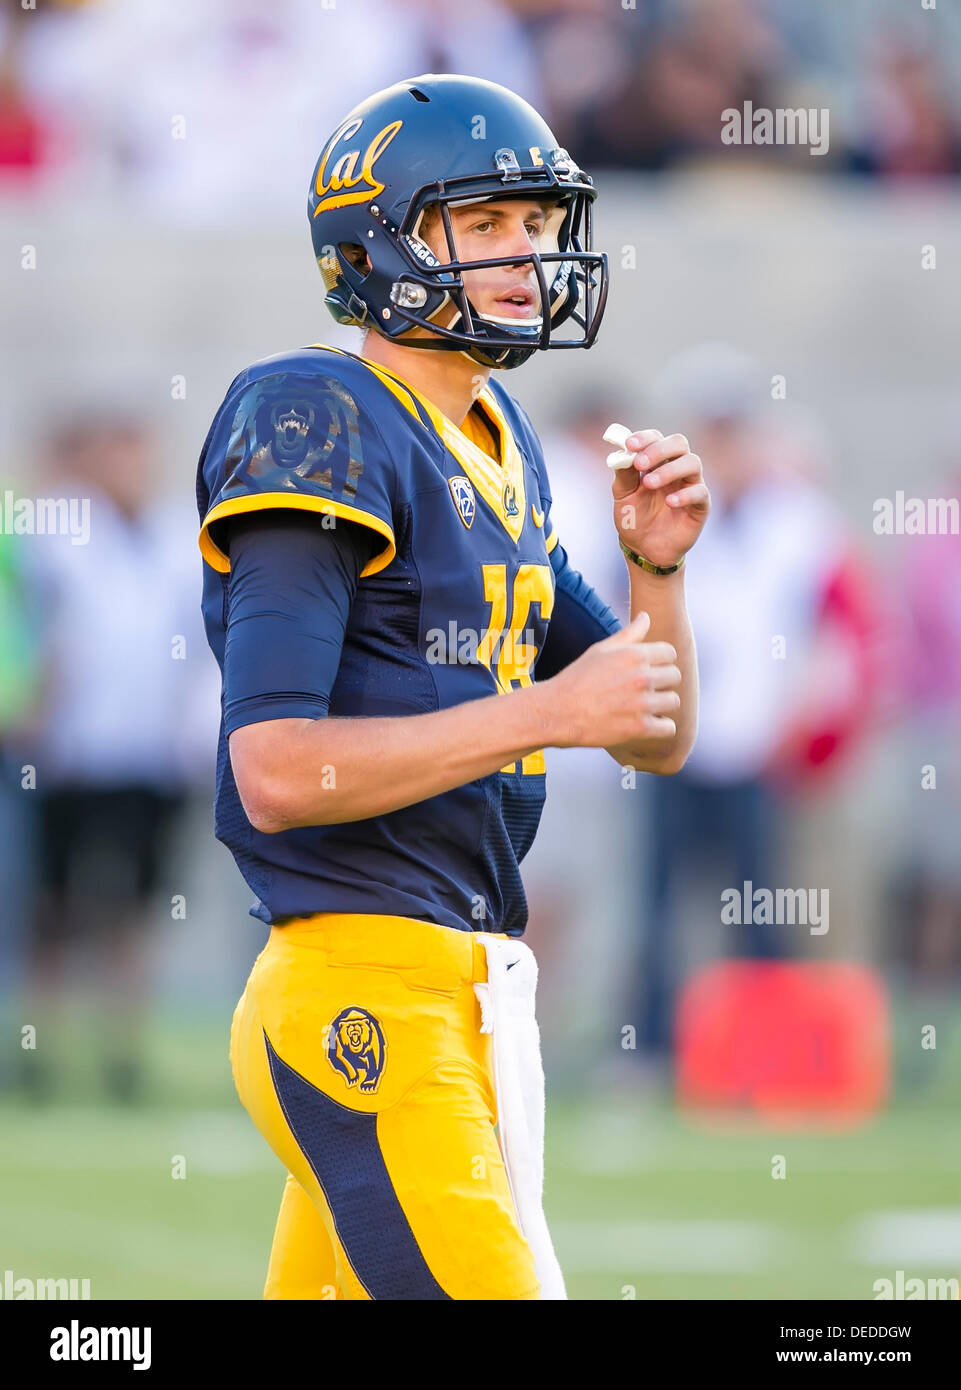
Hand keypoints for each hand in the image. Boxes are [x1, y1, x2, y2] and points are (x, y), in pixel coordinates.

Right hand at [542, 610, 680, 748]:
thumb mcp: (601, 650)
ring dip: (661, 705)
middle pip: (675, 676)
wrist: (556, 712)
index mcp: (634, 655)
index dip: (660, 662)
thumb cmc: (576, 679)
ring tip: (643, 708)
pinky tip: (645, 724)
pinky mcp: (640, 728)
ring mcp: (642, 703)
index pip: (670, 653)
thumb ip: (629, 634)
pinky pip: (669, 727)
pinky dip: (660, 728)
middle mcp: (641, 677)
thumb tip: (646, 616)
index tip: (649, 670)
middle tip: (643, 691)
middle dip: (662, 682)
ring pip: (673, 701)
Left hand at [612, 429, 710, 569]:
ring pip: (692, 463)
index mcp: (657, 461)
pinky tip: (669, 502)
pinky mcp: (701, 505)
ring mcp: (691, 484)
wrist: (643, 549)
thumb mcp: (623, 495)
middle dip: (659, 450)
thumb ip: (623, 474)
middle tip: (640, 463)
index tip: (629, 444)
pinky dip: (685, 495)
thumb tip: (622, 453)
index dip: (645, 438)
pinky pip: (700, 492)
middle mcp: (677, 468)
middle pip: (679, 443)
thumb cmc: (634, 517)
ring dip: (669, 470)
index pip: (656, 438)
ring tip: (649, 484)